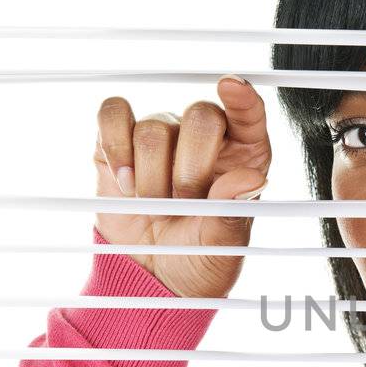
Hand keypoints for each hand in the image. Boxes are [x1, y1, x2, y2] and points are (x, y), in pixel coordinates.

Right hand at [92, 75, 271, 299]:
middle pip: (200, 116)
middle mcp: (204, 139)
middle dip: (190, 167)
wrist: (151, 279)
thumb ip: (233, 211)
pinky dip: (115, 147)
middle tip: (184, 204)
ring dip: (151, 177)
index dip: (243, 97)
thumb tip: (252, 178)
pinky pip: (113, 115)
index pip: (250, 113)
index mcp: (243, 157)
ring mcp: (161, 136)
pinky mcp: (118, 142)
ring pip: (153, 128)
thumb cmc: (197, 259)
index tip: (232, 87)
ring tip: (155, 207)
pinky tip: (124, 182)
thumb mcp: (223, 245)